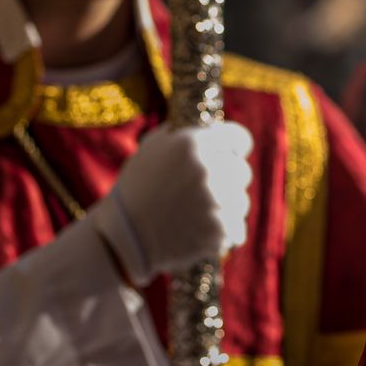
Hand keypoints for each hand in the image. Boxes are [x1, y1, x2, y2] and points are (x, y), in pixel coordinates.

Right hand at [91, 121, 254, 282]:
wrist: (123, 238)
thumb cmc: (136, 188)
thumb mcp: (153, 146)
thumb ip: (185, 132)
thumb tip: (212, 126)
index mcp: (194, 143)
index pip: (239, 137)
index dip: (235, 147)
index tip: (232, 154)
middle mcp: (209, 169)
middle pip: (242, 170)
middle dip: (228, 178)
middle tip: (207, 190)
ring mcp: (217, 201)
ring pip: (241, 201)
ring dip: (226, 207)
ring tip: (199, 214)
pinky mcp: (220, 231)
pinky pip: (237, 228)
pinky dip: (223, 232)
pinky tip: (202, 232)